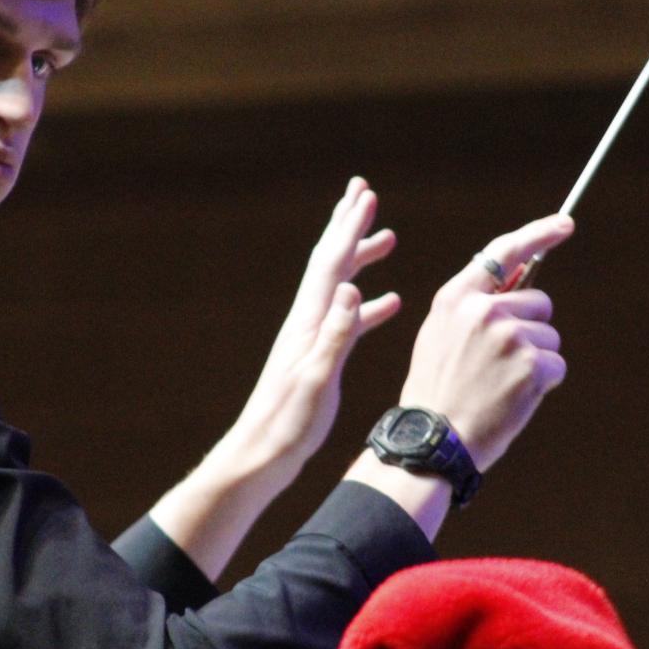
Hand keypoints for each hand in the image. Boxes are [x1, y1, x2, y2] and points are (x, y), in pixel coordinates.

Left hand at [152, 179, 399, 579]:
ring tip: (387, 240)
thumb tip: (353, 288)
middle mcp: (307, 321)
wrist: (259, 455)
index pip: (333, 262)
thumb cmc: (287, 424)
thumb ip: (336, 334)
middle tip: (364, 193)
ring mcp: (311, 337)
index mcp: (309, 321)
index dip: (351, 227)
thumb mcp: (317, 379)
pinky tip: (388, 303)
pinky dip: (367, 303)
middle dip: (348, 226)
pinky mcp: (316, 357)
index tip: (366, 195)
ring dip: (361, 258)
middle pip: (330, 261)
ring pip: (340, 284)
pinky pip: (347, 318)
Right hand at [398, 214, 572, 468]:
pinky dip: (543, 383)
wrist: (433, 441)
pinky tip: (513, 398)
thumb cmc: (438, 392)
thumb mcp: (441, 335)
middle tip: (500, 365)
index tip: (564, 224)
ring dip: (536, 361)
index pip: (503, 252)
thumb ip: (474, 305)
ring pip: (549, 337)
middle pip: (539, 302)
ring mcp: (509, 335)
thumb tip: (518, 276)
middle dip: (531, 329)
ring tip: (500, 385)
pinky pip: (556, 365)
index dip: (538, 233)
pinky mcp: (530, 364)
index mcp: (456, 297)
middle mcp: (483, 309)